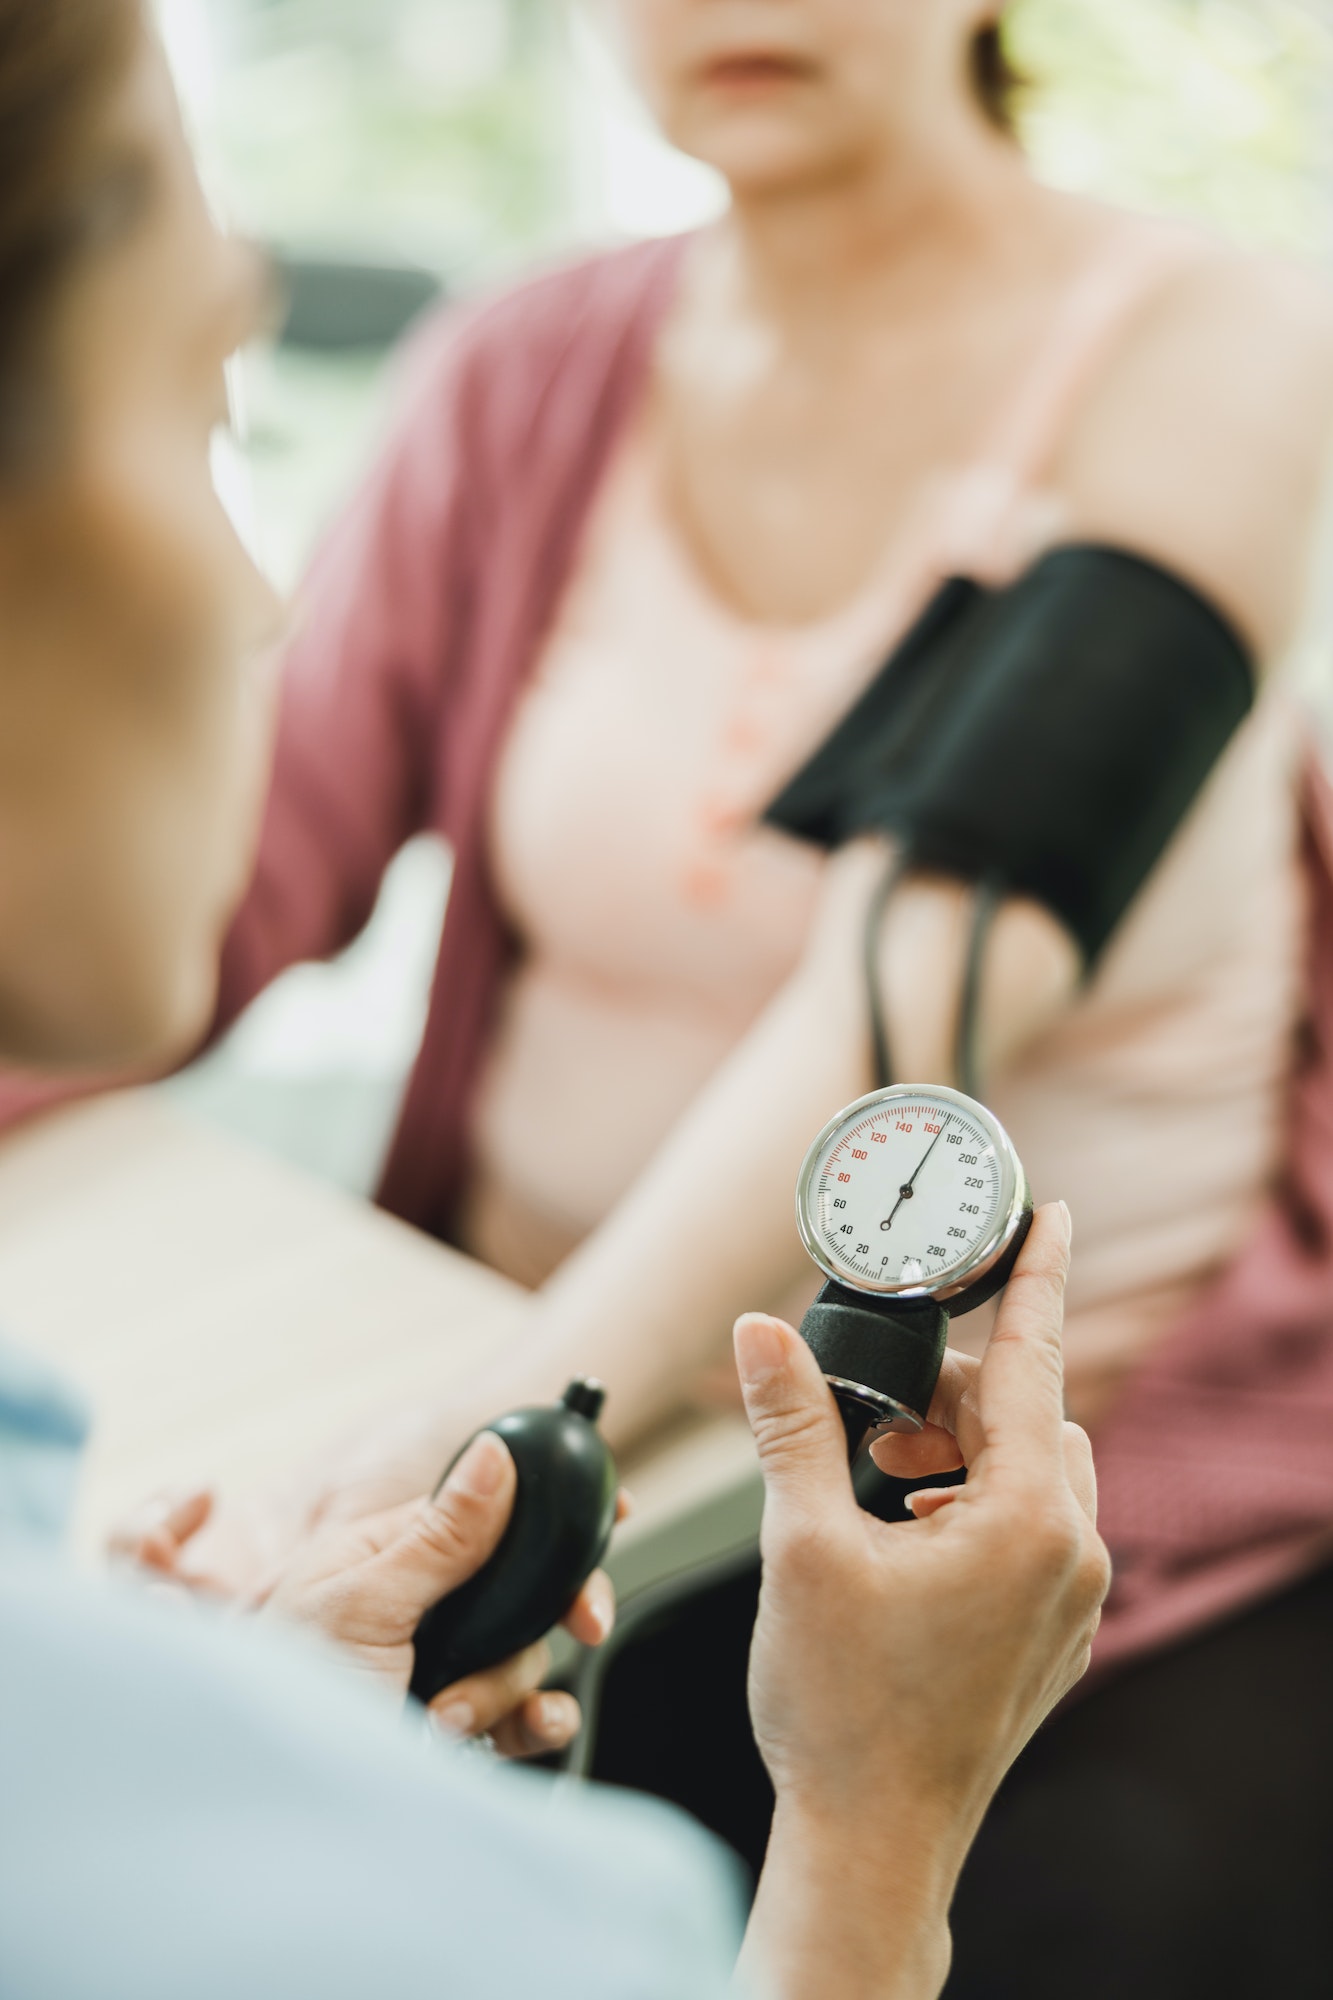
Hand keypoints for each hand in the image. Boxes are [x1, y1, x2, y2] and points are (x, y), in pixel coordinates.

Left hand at [117, 1436, 616, 1759]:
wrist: (273, 1808)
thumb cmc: (287, 1697)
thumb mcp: (362, 1603)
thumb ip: (439, 1534)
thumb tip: (494, 1455)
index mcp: (389, 1556)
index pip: (488, 1511)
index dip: (550, 1509)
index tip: (611, 1505)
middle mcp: (420, 1608)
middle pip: (523, 1587)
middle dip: (550, 1610)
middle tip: (583, 1619)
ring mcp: (440, 1669)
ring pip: (526, 1654)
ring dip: (501, 1687)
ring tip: (447, 1714)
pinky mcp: (457, 1729)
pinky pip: (525, 1716)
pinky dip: (536, 1722)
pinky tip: (527, 1728)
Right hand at [734, 1201, 1108, 1999]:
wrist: (872, 1844)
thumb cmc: (839, 1706)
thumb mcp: (801, 1544)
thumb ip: (791, 1424)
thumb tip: (761, 1333)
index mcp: (1025, 1519)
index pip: (1033, 1362)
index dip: (1035, 1277)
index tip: (1049, 1212)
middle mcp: (1071, 1554)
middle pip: (1028, 1416)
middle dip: (952, 1390)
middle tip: (872, 1406)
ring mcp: (1070, 1604)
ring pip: (1032, 1474)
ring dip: (960, 1450)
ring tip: (876, 1470)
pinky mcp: (1050, 1640)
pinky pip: (1033, 1532)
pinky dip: (973, 1504)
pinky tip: (901, 1529)